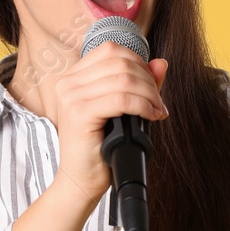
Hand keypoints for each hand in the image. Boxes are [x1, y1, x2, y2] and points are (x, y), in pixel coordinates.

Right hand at [50, 42, 168, 206]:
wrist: (82, 180)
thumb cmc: (101, 147)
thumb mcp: (122, 110)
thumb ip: (140, 84)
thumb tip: (161, 63)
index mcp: (74, 77)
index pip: (111, 50)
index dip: (138, 62)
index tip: (152, 85)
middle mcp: (68, 82)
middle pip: (120, 62)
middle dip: (148, 81)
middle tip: (158, 103)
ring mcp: (71, 96)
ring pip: (124, 79)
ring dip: (150, 95)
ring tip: (157, 111)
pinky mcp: (79, 113)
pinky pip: (122, 99)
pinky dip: (143, 106)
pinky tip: (151, 117)